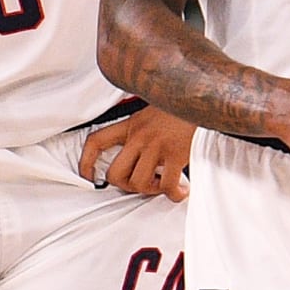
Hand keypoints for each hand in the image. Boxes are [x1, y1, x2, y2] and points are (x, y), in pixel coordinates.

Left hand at [78, 107, 193, 199]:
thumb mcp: (153, 110)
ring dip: (151, 190)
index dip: (86, 162)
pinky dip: (174, 193)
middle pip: (115, 173)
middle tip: (141, 184)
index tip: (88, 176)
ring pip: (138, 183)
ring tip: (163, 184)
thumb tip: (139, 153)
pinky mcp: (175, 154)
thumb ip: (141, 128)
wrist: (203, 95)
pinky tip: (181, 190)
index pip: (97, 141)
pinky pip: (167, 185)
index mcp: (131, 124)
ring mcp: (156, 145)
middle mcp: (139, 135)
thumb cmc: (181, 105)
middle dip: (126, 186)